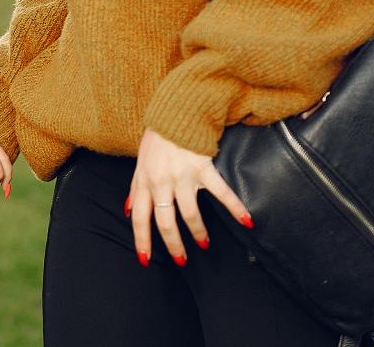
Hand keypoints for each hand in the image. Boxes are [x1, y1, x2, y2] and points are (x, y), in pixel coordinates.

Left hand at [128, 128, 252, 267]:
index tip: (145, 260)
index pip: (140, 217)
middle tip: (182, 261)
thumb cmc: (157, 139)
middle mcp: (162, 182)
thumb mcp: (140, 163)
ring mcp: (183, 176)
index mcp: (145, 181)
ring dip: (198, 231)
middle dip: (174, 245)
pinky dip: (235, 207)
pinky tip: (246, 221)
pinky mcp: (203, 167)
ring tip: (204, 243)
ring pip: (190, 213)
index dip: (142, 240)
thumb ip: (135, 188)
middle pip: (165, 222)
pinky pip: (221, 192)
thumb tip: (127, 210)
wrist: (177, 112)